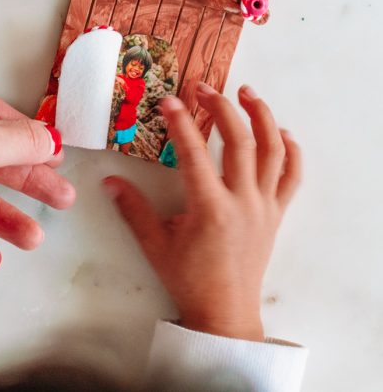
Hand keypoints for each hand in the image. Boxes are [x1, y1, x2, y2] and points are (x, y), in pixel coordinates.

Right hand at [103, 84, 300, 341]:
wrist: (225, 313)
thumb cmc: (189, 279)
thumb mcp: (155, 245)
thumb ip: (133, 210)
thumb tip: (109, 181)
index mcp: (211, 209)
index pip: (194, 154)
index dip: (181, 123)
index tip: (170, 101)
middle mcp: (243, 202)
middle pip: (240, 142)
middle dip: (222, 108)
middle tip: (203, 88)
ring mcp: (264, 207)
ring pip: (273, 152)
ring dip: (261, 117)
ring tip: (247, 92)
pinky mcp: (276, 214)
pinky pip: (291, 177)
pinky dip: (291, 150)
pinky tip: (281, 131)